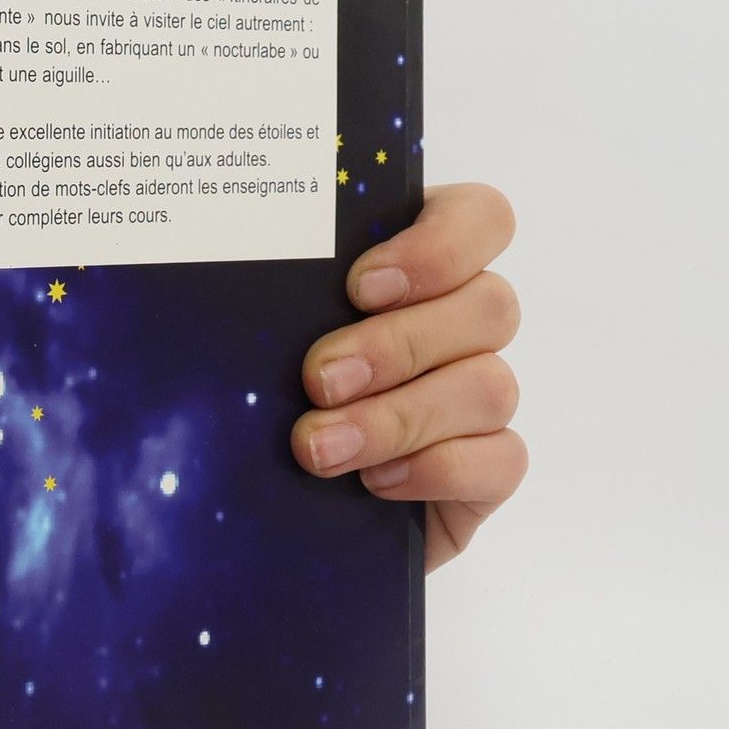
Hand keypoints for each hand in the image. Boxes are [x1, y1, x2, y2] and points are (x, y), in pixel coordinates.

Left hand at [291, 183, 524, 569]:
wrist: (264, 509)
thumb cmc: (255, 396)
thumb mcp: (253, 336)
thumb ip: (264, 295)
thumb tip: (226, 275)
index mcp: (417, 266)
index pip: (480, 219)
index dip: (438, 246)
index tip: (359, 287)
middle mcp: (462, 327)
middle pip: (491, 306)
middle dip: (398, 344)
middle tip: (319, 379)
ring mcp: (480, 400)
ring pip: (491, 386)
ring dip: (400, 416)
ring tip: (319, 446)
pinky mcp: (487, 470)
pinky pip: (501, 461)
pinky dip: (436, 469)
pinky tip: (375, 481)